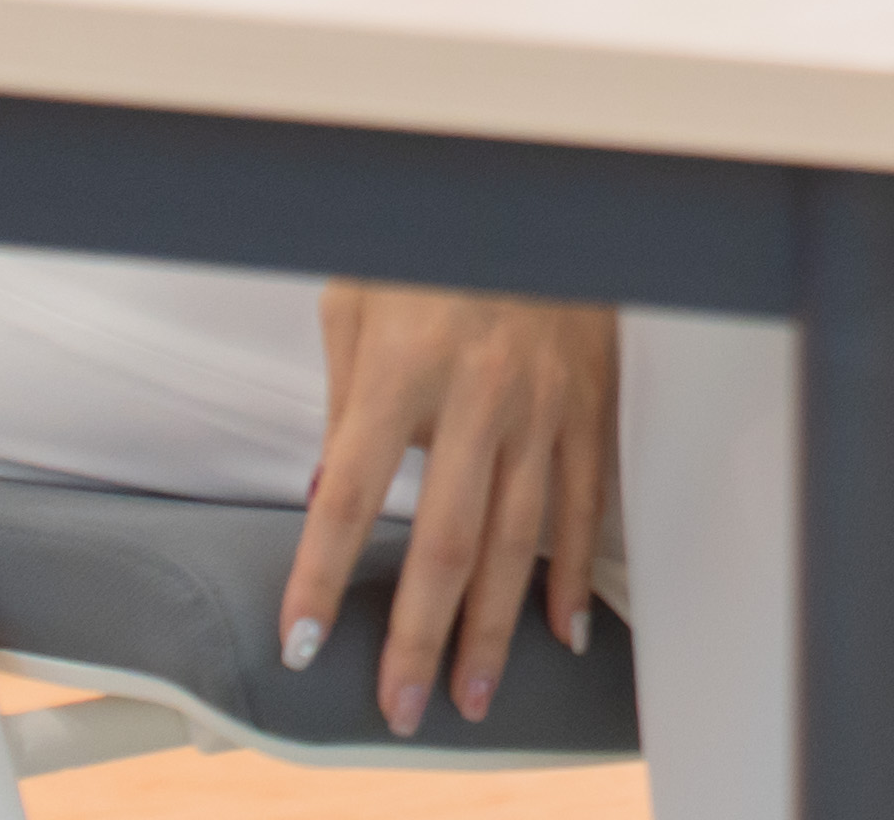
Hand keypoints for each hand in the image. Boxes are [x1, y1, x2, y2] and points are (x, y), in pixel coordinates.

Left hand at [289, 281, 615, 731]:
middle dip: (420, 635)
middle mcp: (481, 392)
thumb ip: (345, 403)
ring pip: (521, 538)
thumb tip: (332, 499)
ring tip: (472, 692)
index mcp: (405, 364)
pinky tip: (561, 630)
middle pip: (447, 540)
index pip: (350, 494)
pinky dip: (575, 574)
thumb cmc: (428, 245)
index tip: (302, 642)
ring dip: (494, 627)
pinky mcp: (590, 402)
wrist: (533, 188)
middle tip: (402, 706)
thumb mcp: (356, 303)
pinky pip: (586, 503)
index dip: (321, 576)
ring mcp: (546, 402)